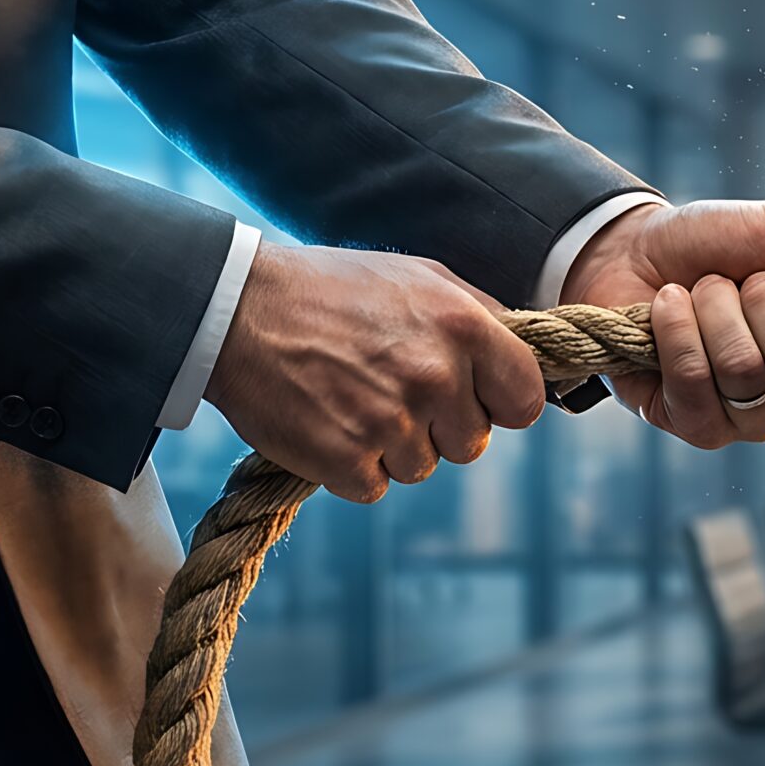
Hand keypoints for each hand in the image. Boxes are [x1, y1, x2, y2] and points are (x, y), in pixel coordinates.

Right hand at [206, 245, 545, 501]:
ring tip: (354, 399)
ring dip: (394, 447)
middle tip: (393, 390)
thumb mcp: (422, 278)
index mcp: (466, 329)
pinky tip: (329, 423)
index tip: (478, 400)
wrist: (235, 308)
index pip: (525, 403)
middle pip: (472, 444)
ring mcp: (389, 422)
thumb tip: (529, 356)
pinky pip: (374, 487)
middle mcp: (435, 378)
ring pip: (422, 468)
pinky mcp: (344, 459)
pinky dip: (353, 467)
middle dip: (440, 427)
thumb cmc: (335, 289)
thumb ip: (483, 316)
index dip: (502, 405)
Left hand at [560, 199, 764, 447]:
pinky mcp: (695, 425)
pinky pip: (694, 384)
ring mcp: (750, 419)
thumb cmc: (726, 243)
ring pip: (742, 371)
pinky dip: (676, 327)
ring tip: (702, 291)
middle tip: (747, 282)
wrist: (638, 247)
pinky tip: (668, 308)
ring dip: (715, 307)